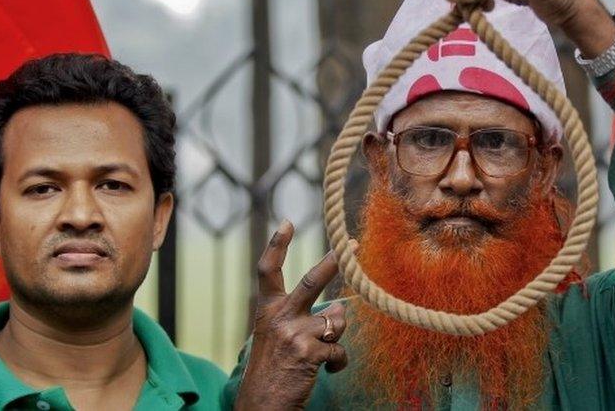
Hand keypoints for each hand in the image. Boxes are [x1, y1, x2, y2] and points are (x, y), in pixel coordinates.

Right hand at [235, 221, 347, 409]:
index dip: (276, 245)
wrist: (261, 406)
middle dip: (336, 261)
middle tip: (353, 244)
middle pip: (313, 280)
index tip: (286, 222)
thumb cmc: (272, 371)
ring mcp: (295, 334)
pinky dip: (337, 363)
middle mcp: (279, 317)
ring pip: (337, 320)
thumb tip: (338, 307)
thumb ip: (300, 317)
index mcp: (267, 311)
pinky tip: (324, 371)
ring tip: (321, 354)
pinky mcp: (310, 353)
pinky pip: (339, 350)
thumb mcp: (276, 337)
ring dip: (336, 337)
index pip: (268, 271)